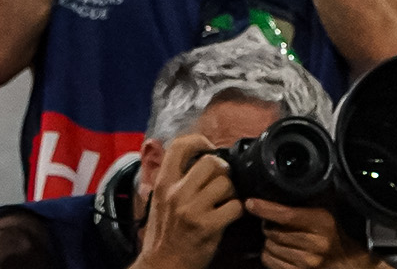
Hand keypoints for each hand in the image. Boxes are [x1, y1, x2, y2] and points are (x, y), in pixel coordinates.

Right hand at [135, 135, 240, 268]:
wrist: (162, 265)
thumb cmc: (165, 233)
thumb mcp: (159, 201)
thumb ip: (174, 179)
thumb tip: (197, 154)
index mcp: (163, 184)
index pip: (179, 146)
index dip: (199, 140)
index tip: (208, 148)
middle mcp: (176, 193)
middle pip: (212, 162)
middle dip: (222, 170)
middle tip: (220, 182)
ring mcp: (192, 210)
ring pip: (226, 183)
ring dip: (231, 192)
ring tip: (223, 202)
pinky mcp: (208, 226)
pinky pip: (236, 206)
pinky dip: (237, 210)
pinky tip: (228, 216)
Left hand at [245, 200, 377, 268]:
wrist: (346, 262)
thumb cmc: (333, 232)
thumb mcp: (328, 210)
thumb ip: (311, 197)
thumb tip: (286, 180)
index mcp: (323, 223)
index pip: (288, 215)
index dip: (266, 208)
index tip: (251, 202)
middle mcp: (315, 244)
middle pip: (273, 231)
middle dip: (268, 224)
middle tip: (274, 221)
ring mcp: (306, 262)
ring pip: (269, 246)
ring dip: (269, 240)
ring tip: (280, 236)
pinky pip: (269, 261)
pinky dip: (269, 254)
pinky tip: (280, 249)